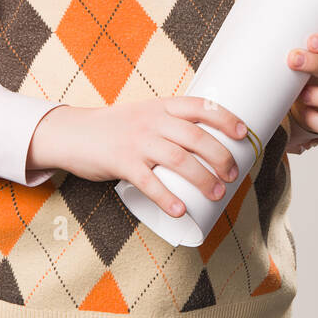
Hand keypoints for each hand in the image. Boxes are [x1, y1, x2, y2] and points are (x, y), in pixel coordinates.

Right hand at [27, 97, 246, 217]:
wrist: (74, 133)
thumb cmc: (116, 128)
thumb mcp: (145, 115)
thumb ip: (170, 125)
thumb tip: (207, 146)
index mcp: (162, 106)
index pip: (200, 106)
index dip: (225, 118)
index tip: (243, 133)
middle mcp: (152, 121)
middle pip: (195, 137)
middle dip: (220, 156)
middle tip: (233, 175)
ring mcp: (137, 142)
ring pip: (178, 160)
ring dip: (202, 179)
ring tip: (217, 194)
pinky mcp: (122, 163)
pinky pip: (149, 183)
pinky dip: (166, 198)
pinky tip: (180, 210)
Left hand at [285, 31, 317, 153]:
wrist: (304, 106)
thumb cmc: (296, 74)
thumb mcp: (295, 58)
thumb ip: (285, 45)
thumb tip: (249, 31)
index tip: (310, 40)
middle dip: (316, 64)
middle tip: (292, 59)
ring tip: (301, 94)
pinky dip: (317, 120)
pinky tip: (304, 114)